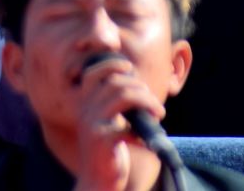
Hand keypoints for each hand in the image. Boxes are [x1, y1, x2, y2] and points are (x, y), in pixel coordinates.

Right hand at [71, 54, 165, 190]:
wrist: (97, 182)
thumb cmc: (108, 151)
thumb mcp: (106, 122)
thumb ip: (116, 103)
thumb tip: (140, 86)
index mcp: (84, 103)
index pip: (93, 72)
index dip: (113, 65)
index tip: (131, 70)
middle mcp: (84, 110)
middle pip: (116, 82)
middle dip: (141, 88)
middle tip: (154, 104)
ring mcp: (92, 125)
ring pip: (124, 96)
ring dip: (147, 101)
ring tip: (158, 113)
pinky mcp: (102, 141)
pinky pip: (128, 126)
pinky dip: (143, 133)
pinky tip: (146, 141)